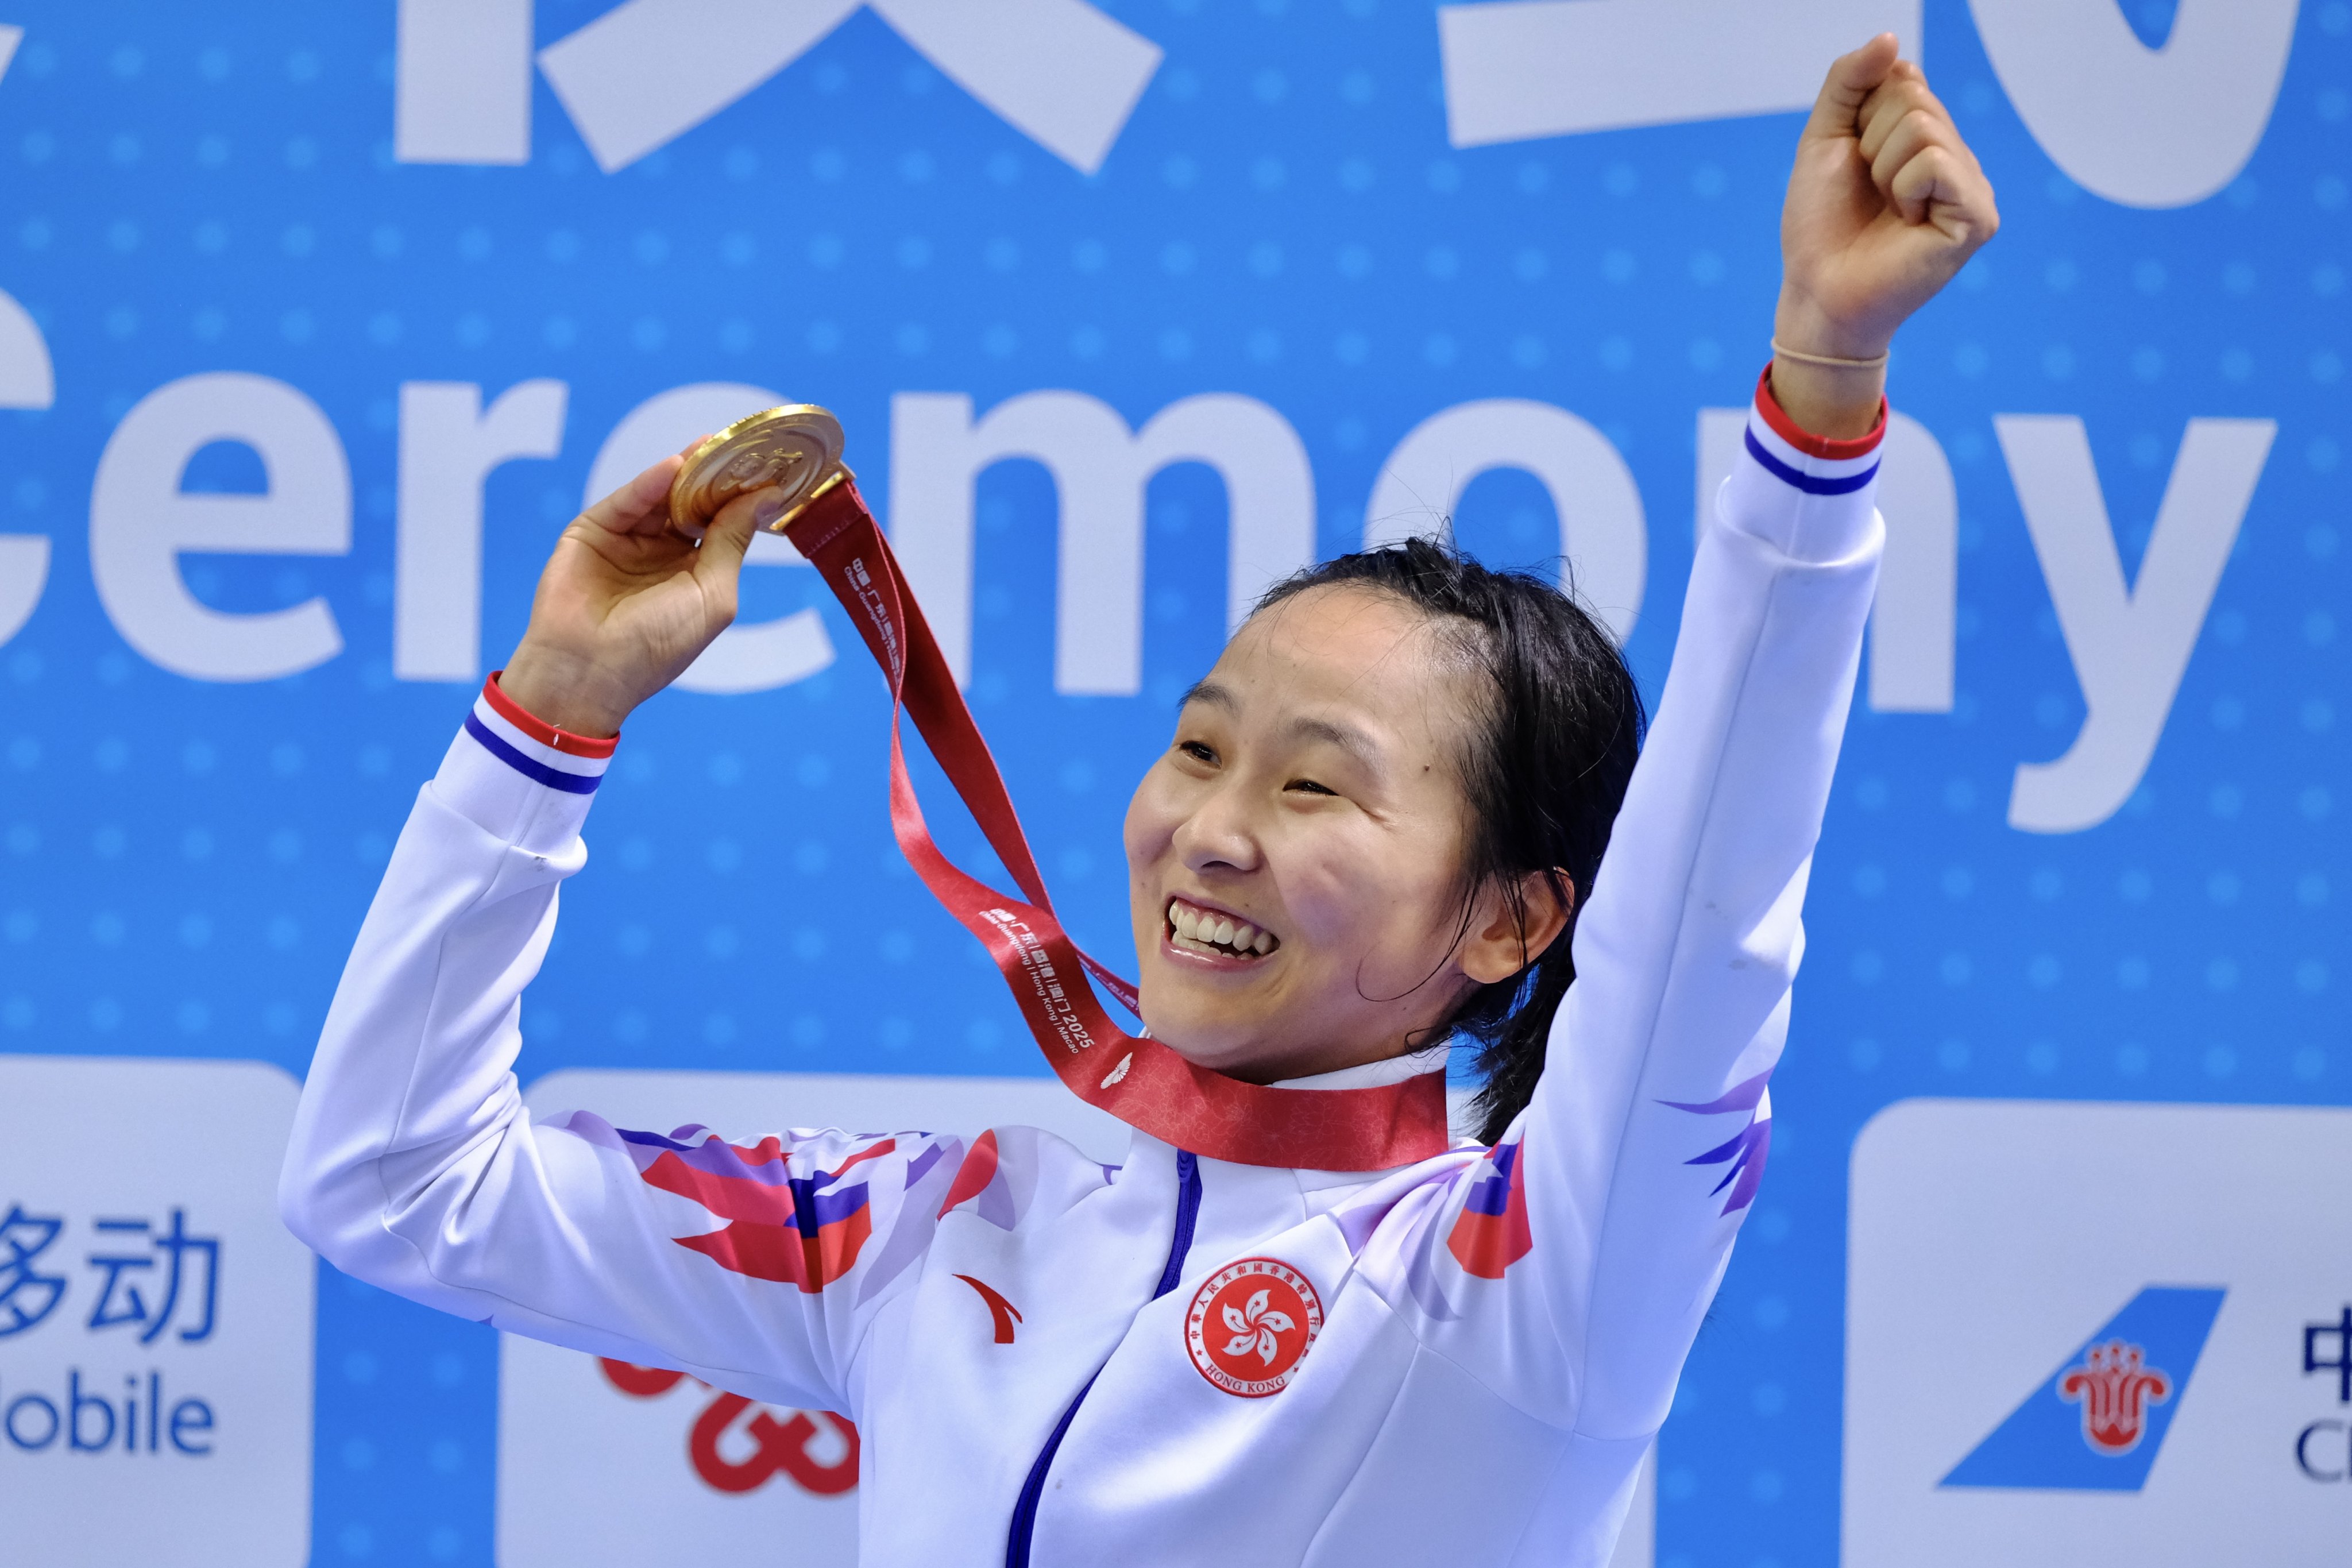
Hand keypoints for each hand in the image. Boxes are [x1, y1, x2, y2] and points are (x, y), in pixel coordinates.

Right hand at [497, 449, 789, 736]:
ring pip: (660, 496)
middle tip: (739, 445)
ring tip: (711, 446)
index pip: (721, 523)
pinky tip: (673, 468)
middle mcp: (661, 553)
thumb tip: (765, 497)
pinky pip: (626, 502)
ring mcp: (626, 540)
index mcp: (694, 573)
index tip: (768, 466)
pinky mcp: (593, 531)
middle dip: (714, 475)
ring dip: (685, 471)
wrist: (589, 669)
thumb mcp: (712, 593)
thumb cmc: (658, 644)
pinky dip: (649, 484)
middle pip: (691, 502)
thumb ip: (733, 540)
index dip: (741, 496)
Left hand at [1773, 35, 1999, 435]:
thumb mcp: (1824, 138)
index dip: (1861, 116)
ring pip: (1923, 127)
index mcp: (1926, 136)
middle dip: (1870, 142)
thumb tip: (1890, 38)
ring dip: (1882, 169)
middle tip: (1868, 193)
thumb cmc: (1819, 223)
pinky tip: (1905, 223)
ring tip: (1885, 209)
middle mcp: (1956, 156)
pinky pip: (1936, 163)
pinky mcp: (1977, 217)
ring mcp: (1972, 186)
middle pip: (1913, 99)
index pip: (1903, 77)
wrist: (1817, 290)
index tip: (1854, 162)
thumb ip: (1849, 81)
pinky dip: (1903, 189)